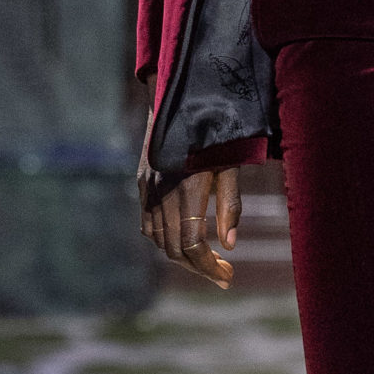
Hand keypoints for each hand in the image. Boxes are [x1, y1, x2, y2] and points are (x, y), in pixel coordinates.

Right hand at [137, 99, 238, 287]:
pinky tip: (182, 242)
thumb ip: (230, 205)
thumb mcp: (230, 164)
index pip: (192, 243)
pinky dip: (163, 240)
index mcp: (188, 187)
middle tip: (222, 275)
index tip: (227, 276)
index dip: (209, 266)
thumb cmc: (215, 130)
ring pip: (157, 239)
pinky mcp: (142, 182)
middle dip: (199, 267)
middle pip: (173, 247)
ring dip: (181, 257)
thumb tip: (230, 246)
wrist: (179, 96)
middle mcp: (163, 190)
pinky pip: (147, 223)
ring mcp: (148, 187)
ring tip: (206, 261)